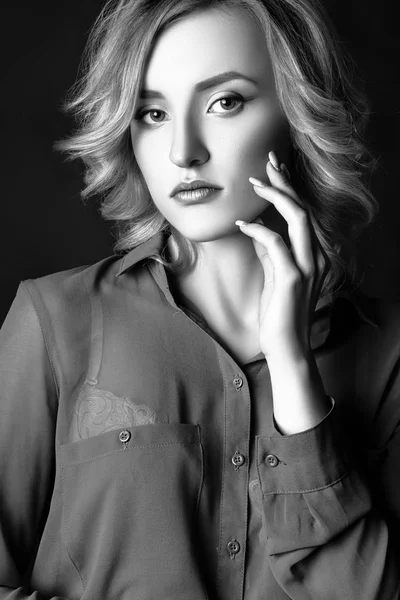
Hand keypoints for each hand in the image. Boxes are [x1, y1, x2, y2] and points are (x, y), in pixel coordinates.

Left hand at [235, 151, 326, 363]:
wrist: (287, 346)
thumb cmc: (279, 311)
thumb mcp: (274, 273)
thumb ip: (270, 249)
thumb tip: (256, 225)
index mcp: (314, 253)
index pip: (304, 212)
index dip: (290, 187)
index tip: (275, 167)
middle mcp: (317, 256)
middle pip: (304, 207)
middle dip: (285, 182)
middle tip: (268, 161)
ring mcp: (308, 266)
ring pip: (298, 218)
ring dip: (275, 197)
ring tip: (254, 184)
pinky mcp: (293, 278)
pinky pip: (276, 243)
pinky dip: (258, 229)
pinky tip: (241, 224)